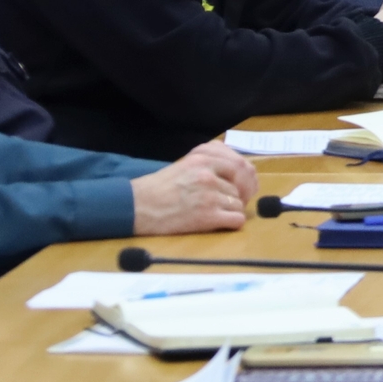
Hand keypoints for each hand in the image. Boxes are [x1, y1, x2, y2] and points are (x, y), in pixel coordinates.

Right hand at [130, 143, 251, 234]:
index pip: (240, 165)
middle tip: (232, 202)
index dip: (245, 177)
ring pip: (238, 203)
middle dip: (239, 195)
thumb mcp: (185, 163)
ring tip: (215, 213)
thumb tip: (240, 170)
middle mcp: (208, 174)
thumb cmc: (159, 187)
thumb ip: (210, 162)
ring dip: (230, 210)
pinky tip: (222, 223)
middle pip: (240, 186)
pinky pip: (236, 219)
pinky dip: (232, 223)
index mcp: (203, 158)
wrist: (137, 207)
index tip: (243, 186)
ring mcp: (209, 195)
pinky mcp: (207, 216)